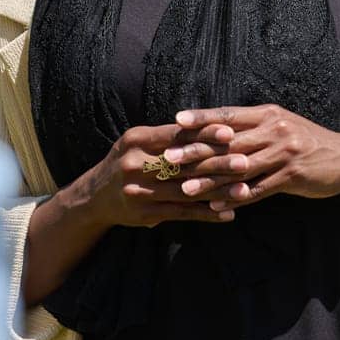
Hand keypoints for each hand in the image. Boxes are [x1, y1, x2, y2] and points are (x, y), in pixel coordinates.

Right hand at [82, 121, 245, 228]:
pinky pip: (181, 213)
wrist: (94, 197)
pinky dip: (206, 214)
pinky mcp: (144, 214)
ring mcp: (138, 191)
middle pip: (183, 163)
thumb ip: (169, 135)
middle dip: (217, 162)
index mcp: (136, 140)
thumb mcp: (139, 142)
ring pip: (186, 190)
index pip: (175, 135)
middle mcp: (135, 164)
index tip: (230, 132)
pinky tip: (227, 214)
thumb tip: (211, 125)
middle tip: (245, 161)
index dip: (203, 134)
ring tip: (244, 190)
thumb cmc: (127, 161)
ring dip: (217, 192)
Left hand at [172, 106, 339, 208]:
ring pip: (239, 168)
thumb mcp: (282, 125)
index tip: (177, 120)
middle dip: (197, 151)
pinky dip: (236, 198)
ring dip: (210, 180)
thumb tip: (218, 131)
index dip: (203, 117)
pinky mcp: (291, 176)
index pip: (229, 114)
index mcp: (268, 114)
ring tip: (185, 188)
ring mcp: (283, 153)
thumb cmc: (308, 141)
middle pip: (229, 142)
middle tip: (170, 158)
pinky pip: (258, 189)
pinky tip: (217, 205)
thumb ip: (253, 127)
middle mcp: (274, 130)